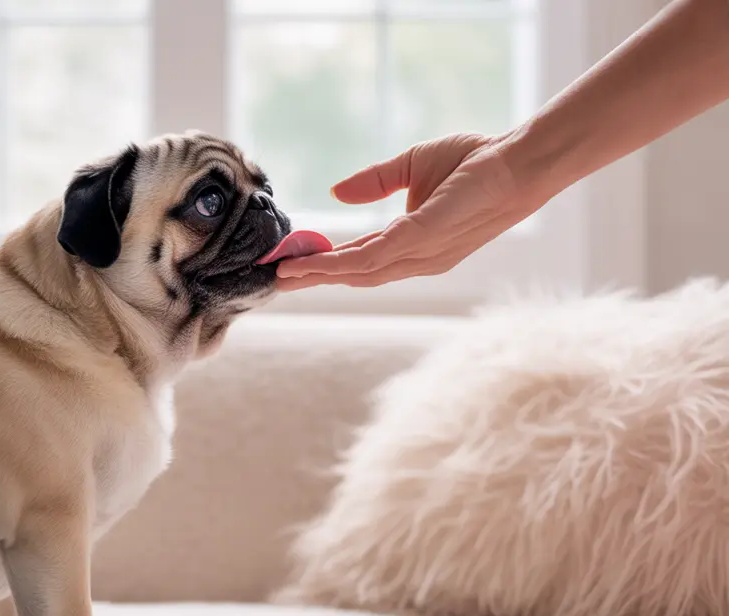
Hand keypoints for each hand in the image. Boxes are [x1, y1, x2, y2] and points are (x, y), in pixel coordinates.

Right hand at [275, 132, 541, 290]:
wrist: (517, 159)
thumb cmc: (477, 161)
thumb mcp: (413, 166)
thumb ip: (374, 182)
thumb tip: (335, 192)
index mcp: (415, 244)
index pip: (362, 259)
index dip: (326, 262)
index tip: (293, 262)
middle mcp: (418, 259)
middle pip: (356, 275)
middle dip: (315, 278)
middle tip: (276, 279)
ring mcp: (421, 254)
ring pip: (359, 272)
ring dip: (318, 274)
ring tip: (284, 274)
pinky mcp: (424, 239)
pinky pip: (373, 257)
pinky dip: (338, 263)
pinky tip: (313, 262)